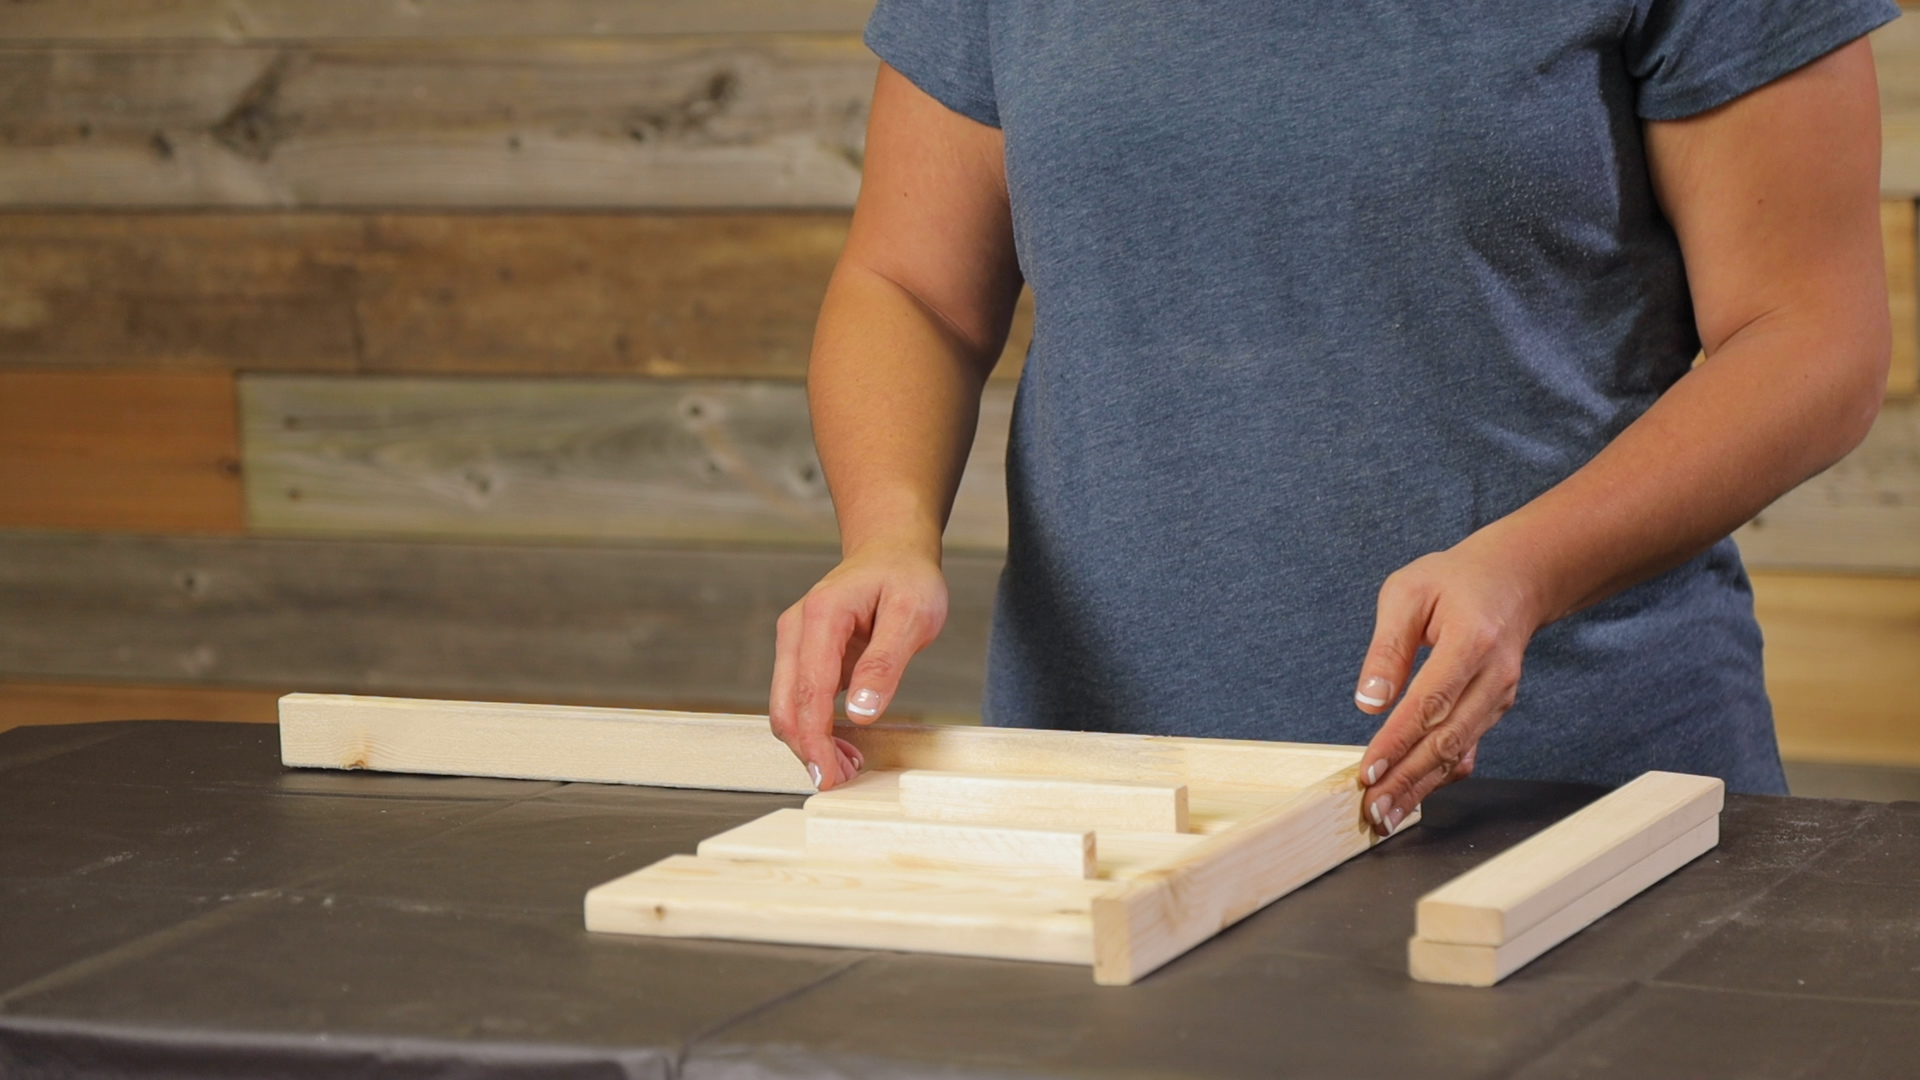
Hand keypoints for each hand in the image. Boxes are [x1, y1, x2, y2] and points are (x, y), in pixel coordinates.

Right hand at [769, 542, 948, 789]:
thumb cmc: (905, 576)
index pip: (808, 692)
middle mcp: (796, 631)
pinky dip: (815, 728)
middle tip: (846, 777)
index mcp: (821, 617)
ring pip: (787, 708)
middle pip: (785, 707)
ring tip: (850, 764)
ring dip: (810, 743)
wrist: (891, 551)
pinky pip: (800, 700)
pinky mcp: (802, 655)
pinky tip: (844, 744)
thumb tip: (860, 713)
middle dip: (810, 749)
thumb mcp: (912, 614)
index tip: (831, 776)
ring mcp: (795, 643)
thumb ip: (885, 663)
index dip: (815, 740)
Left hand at [1352, 536, 1549, 835]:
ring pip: (1458, 751)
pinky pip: (1467, 748)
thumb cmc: (1454, 580)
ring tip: (1387, 815)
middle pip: (1447, 738)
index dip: (1398, 741)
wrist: (1514, 579)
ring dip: (1421, 786)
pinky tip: (1414, 796)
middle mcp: (1494, 676)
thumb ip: (1388, 648)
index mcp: (1472, 640)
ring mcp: (1499, 696)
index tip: (1369, 771)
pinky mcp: (1494, 708)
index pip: (1430, 702)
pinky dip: (1440, 775)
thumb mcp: (1407, 592)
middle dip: (1407, 779)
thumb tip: (1369, 703)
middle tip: (1374, 812)